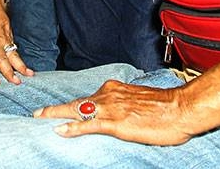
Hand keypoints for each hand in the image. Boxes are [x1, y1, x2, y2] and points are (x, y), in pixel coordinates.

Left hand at [0, 0, 32, 84]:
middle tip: (17, 83)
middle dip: (10, 72)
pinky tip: (25, 64)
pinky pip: (15, 47)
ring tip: (28, 75)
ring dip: (20, 65)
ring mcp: (3, 37)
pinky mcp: (9, 33)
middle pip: (3, 59)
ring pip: (13, 54)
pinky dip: (20, 56)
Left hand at [34, 79, 194, 145]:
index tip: (63, 108)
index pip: (89, 97)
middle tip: (38, 113)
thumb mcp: (143, 102)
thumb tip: (123, 113)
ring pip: (76, 110)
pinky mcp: (114, 123)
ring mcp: (110, 108)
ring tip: (40, 119)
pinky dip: (71, 128)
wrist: (181, 108)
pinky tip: (60, 131)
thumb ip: (128, 104)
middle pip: (77, 102)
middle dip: (56, 108)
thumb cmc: (168, 106)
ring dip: (57, 115)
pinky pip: (87, 125)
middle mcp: (110, 95)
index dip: (74, 104)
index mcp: (117, 89)